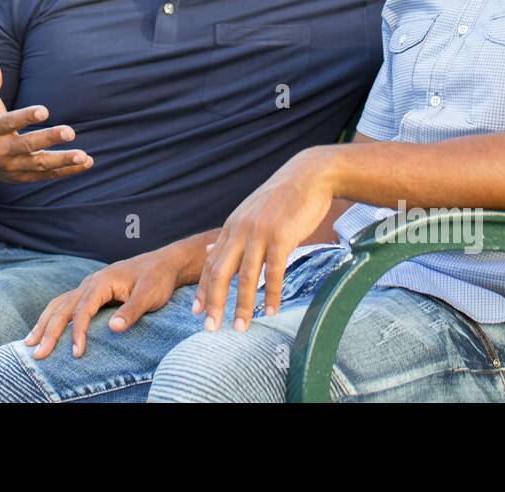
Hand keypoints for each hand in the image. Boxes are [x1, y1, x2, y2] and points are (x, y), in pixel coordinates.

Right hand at [0, 53, 92, 182]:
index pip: (9, 123)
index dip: (26, 117)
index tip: (45, 111)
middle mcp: (0, 150)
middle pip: (27, 146)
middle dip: (48, 139)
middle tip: (70, 132)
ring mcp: (12, 166)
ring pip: (39, 165)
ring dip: (63, 161)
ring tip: (84, 156)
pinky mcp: (23, 177)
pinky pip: (47, 175)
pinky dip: (67, 171)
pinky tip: (87, 162)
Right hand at [24, 244, 188, 358]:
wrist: (163, 264)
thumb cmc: (157, 279)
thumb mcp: (149, 295)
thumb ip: (131, 311)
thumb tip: (114, 328)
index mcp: (102, 281)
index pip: (82, 309)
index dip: (77, 331)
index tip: (76, 353)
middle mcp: (90, 282)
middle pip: (63, 308)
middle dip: (48, 331)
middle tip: (38, 354)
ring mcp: (88, 286)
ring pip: (59, 304)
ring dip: (43, 324)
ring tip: (29, 343)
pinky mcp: (91, 291)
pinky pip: (66, 304)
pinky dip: (52, 317)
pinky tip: (45, 329)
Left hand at [193, 148, 334, 332]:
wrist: (309, 175)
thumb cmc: (282, 198)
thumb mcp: (250, 213)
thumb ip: (231, 234)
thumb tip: (209, 249)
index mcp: (232, 227)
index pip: (210, 262)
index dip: (202, 288)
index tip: (196, 310)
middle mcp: (240, 230)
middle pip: (220, 272)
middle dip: (213, 303)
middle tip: (210, 328)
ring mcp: (259, 233)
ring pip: (245, 276)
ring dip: (242, 305)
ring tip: (241, 327)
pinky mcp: (281, 236)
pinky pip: (273, 271)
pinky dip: (271, 294)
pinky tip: (271, 311)